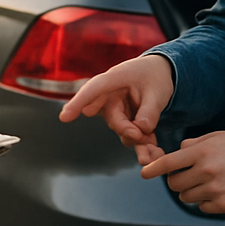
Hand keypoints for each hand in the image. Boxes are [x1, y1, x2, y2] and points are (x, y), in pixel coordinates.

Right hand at [58, 55, 173, 159]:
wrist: (160, 73)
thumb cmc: (155, 76)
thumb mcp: (157, 90)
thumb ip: (149, 111)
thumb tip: (140, 131)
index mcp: (115, 79)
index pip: (93, 90)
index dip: (77, 103)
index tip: (64, 117)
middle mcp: (111, 97)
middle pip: (112, 118)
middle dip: (125, 130)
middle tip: (139, 136)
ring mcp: (118, 111)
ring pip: (122, 131)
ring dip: (137, 141)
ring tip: (152, 150)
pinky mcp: (127, 122)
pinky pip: (132, 137)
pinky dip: (144, 146)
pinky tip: (155, 152)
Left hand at [140, 131, 224, 213]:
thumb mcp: (218, 137)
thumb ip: (194, 144)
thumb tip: (178, 152)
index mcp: (202, 153)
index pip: (169, 163)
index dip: (153, 168)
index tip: (144, 173)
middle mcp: (206, 172)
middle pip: (174, 183)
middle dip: (176, 179)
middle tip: (188, 175)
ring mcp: (215, 190)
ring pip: (186, 196)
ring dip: (190, 190)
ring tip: (206, 181)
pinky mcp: (224, 205)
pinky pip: (202, 207)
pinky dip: (205, 201)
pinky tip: (218, 191)